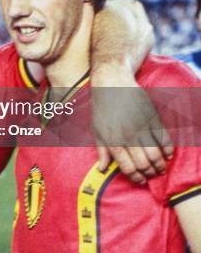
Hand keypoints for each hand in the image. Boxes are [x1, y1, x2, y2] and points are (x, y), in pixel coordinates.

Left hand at [92, 66, 171, 183]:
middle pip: (143, 164)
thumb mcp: (96, 130)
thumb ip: (102, 151)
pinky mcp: (152, 118)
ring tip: (160, 169)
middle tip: (151, 175)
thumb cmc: (101, 108)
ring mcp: (141, 127)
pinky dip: (168, 150)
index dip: (135, 177)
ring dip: (159, 165)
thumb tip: (102, 169)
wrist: (112, 83)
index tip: (140, 180)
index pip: (127, 167)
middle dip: (148, 173)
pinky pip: (164, 139)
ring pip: (155, 154)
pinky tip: (167, 155)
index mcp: (112, 140)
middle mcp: (127, 136)